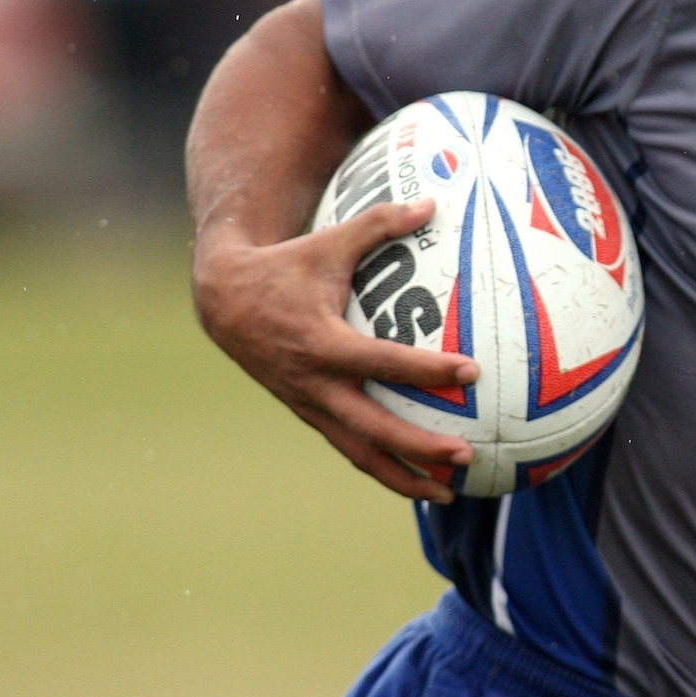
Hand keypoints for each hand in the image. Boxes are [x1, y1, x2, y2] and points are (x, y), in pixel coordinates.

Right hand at [193, 198, 477, 502]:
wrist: (224, 301)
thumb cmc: (287, 265)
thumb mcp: (330, 241)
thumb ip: (381, 223)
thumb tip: (432, 202)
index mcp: (322, 342)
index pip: (382, 362)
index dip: (426, 369)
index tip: (471, 372)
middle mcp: (315, 383)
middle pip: (373, 427)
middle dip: (419, 446)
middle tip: (467, 455)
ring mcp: (310, 405)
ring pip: (360, 452)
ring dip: (404, 476)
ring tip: (450, 493)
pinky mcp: (310, 414)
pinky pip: (351, 448)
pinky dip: (385, 467)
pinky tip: (423, 480)